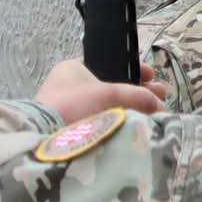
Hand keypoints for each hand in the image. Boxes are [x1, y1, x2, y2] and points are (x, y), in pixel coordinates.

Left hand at [34, 59, 166, 123]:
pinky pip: (100, 120)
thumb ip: (136, 95)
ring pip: (107, 104)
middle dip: (138, 90)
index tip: (151, 75)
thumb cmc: (73, 105)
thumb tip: (159, 105)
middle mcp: (70, 85)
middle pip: (112, 85)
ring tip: (154, 113)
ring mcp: (69, 107)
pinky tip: (134, 125)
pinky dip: (117, 121)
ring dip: (131, 107)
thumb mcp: (107, 93)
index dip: (133, 69)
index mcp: (73, 68)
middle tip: (160, 96)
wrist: (42, 137)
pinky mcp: (71, 128)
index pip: (109, 64)